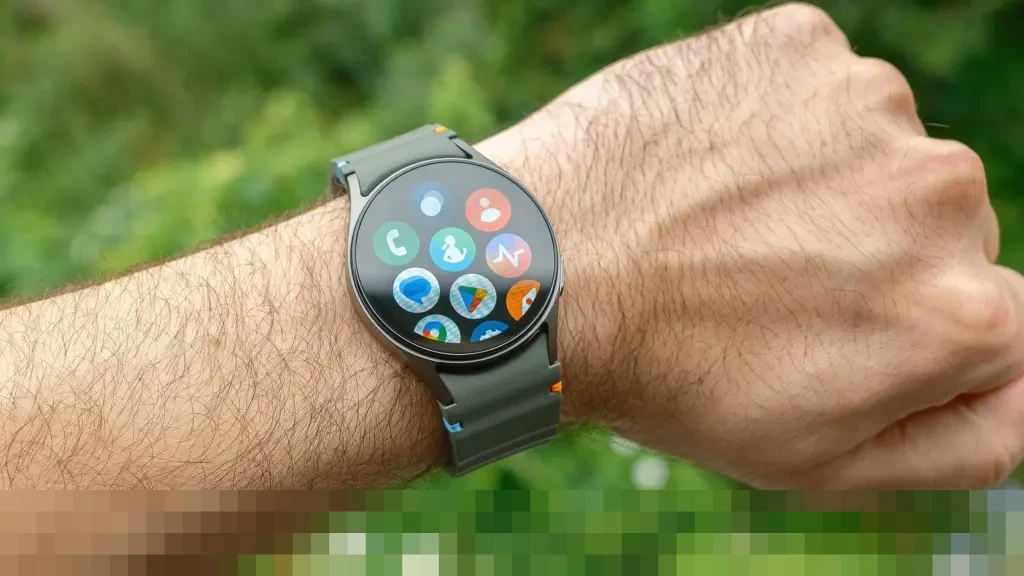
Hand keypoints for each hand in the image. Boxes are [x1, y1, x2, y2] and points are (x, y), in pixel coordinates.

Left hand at [479, 2, 1023, 488]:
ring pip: (876, 154)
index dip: (903, 332)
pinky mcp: (800, 43)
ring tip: (721, 225)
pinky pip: (815, 92)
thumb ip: (965, 440)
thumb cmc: (670, 378)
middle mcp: (940, 194)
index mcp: (960, 312)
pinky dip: (773, 124)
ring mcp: (869, 103)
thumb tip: (1020, 386)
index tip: (826, 329)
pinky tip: (706, 167)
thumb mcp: (820, 461)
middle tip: (758, 282)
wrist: (536, 273)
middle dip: (868, 257)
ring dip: (819, 185)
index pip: (993, 321)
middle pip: (940, 229)